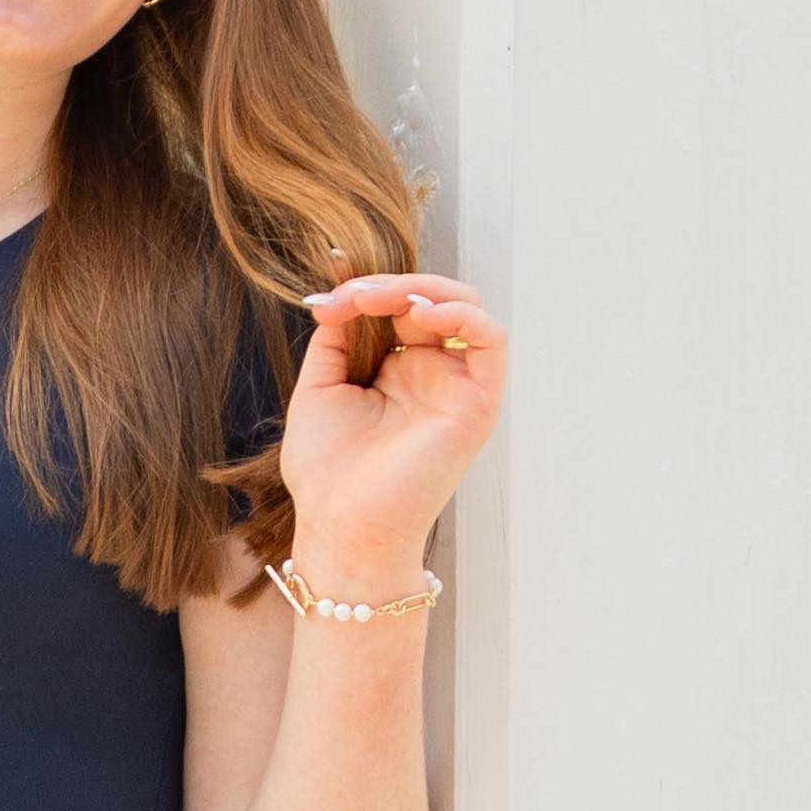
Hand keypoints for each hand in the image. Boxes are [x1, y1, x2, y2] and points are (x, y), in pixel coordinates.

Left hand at [276, 273, 504, 592]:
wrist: (342, 527)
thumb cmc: (329, 473)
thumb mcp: (320, 389)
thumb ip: (335, 340)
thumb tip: (339, 297)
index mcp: (397, 372)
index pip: (399, 307)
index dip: (367, 290)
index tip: (327, 300)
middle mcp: (433, 375)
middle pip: (434, 299)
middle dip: (393, 284)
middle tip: (354, 294)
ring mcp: (457, 387)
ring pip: (465, 308)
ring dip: (423, 290)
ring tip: (380, 299)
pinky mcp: (478, 404)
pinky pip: (491, 342)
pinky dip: (462, 314)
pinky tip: (421, 314)